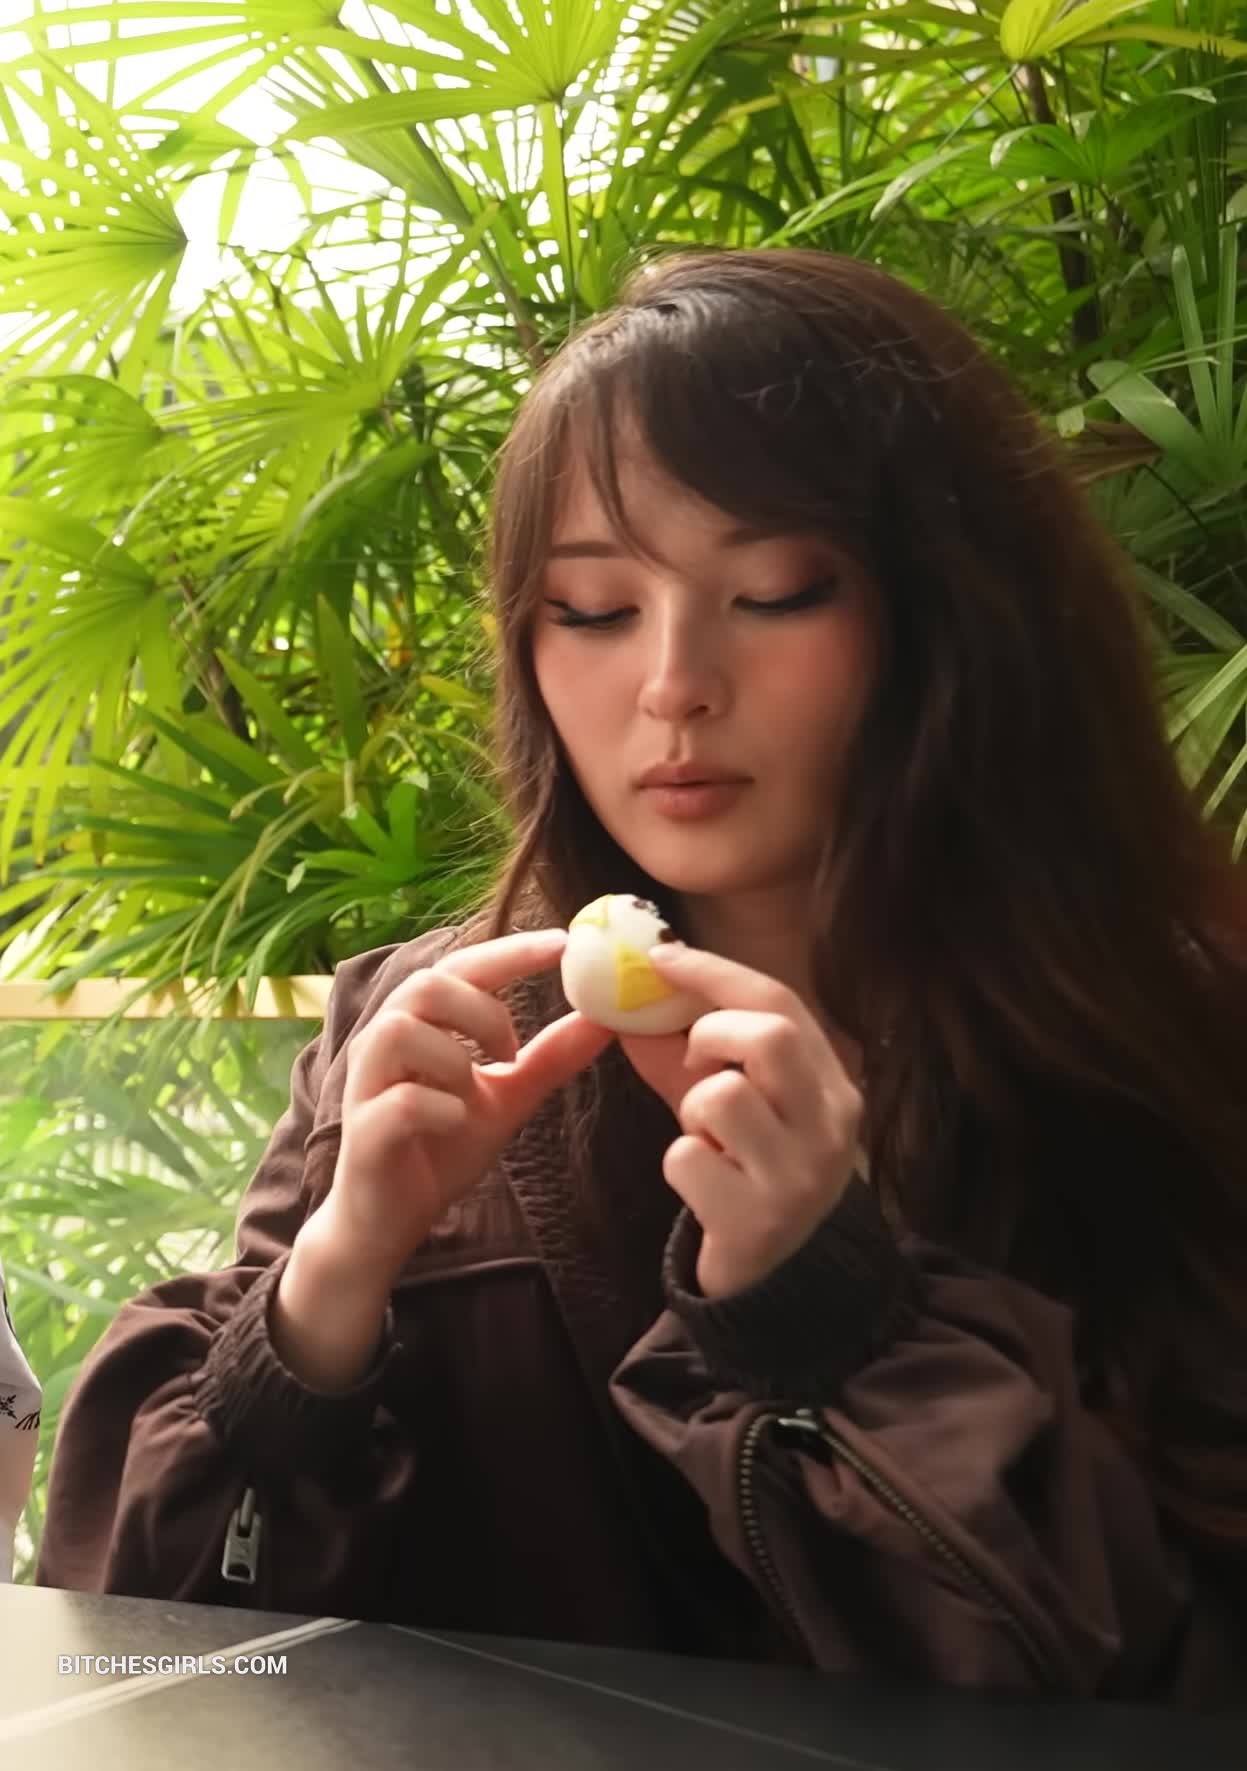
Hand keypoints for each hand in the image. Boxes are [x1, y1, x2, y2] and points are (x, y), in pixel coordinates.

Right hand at [312, 927, 613, 1279]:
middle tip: (513, 1050)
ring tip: (477, 1089)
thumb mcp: (506, 1098)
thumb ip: (548, 1058)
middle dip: (481, 1010)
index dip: (510, 951)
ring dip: (455, 1056)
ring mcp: (367, 1086)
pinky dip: (439, 1106)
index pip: (461, 966)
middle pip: (423, 985)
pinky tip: (458, 1121)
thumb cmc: (442, 1146)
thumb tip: (603, 1020)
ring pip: (400, 1032)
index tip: (564, 944)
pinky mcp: (364, 1134)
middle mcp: (384, 1043)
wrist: (391, 1219)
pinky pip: (399, 1102)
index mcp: (420, 1023)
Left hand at [615, 944, 862, 1299]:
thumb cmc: (746, 1171)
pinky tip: (703, 1186)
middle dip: (711, 1036)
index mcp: (834, 1087)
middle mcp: (830, 1128)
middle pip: (769, 1037)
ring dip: (693, 1110)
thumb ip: (689, 1052)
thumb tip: (627, 996)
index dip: (716, 972)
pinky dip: (679, 1165)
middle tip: (693, 1063)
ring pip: (723, 1096)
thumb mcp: (730, 1106)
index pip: (782, 1003)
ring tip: (708, 1141)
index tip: (661, 955)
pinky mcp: (759, 1220)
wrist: (775, 1278)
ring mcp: (800, 1176)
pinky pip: (689, 1158)